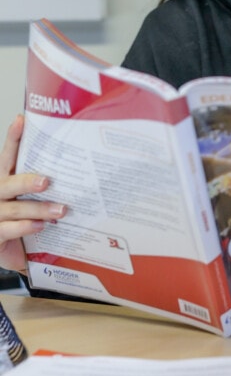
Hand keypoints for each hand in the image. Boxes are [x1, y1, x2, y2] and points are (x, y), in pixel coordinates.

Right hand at [0, 115, 66, 273]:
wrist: (15, 254)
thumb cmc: (27, 222)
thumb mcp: (36, 200)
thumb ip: (47, 184)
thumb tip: (78, 165)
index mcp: (7, 181)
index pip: (7, 157)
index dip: (12, 139)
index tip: (21, 120)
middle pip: (8, 183)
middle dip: (27, 181)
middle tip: (47, 181)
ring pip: (14, 208)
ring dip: (38, 209)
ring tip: (60, 210)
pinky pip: (7, 229)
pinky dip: (25, 227)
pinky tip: (40, 226)